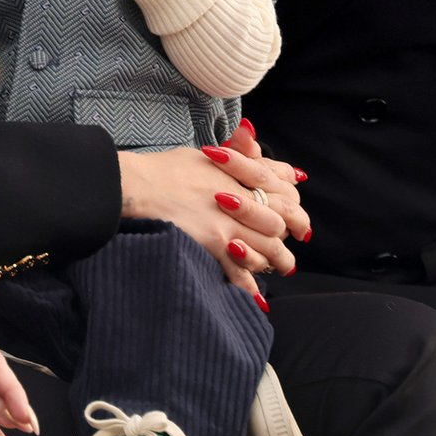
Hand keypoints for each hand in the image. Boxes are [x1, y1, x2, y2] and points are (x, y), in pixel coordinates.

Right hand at [116, 139, 309, 303]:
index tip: (296, 216)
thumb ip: (236, 153)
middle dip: (291, 234)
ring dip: (278, 260)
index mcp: (239, 175)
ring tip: (283, 267)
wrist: (138, 186)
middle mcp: (239, 199)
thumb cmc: (166, 169)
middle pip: (280, 222)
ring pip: (268, 247)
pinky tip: (257, 295)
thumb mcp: (206, 155)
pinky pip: (240, 269)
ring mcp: (228, 222)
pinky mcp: (213, 242)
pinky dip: (251, 284)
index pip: (282, 192)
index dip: (293, 206)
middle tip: (296, 241)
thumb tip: (253, 140)